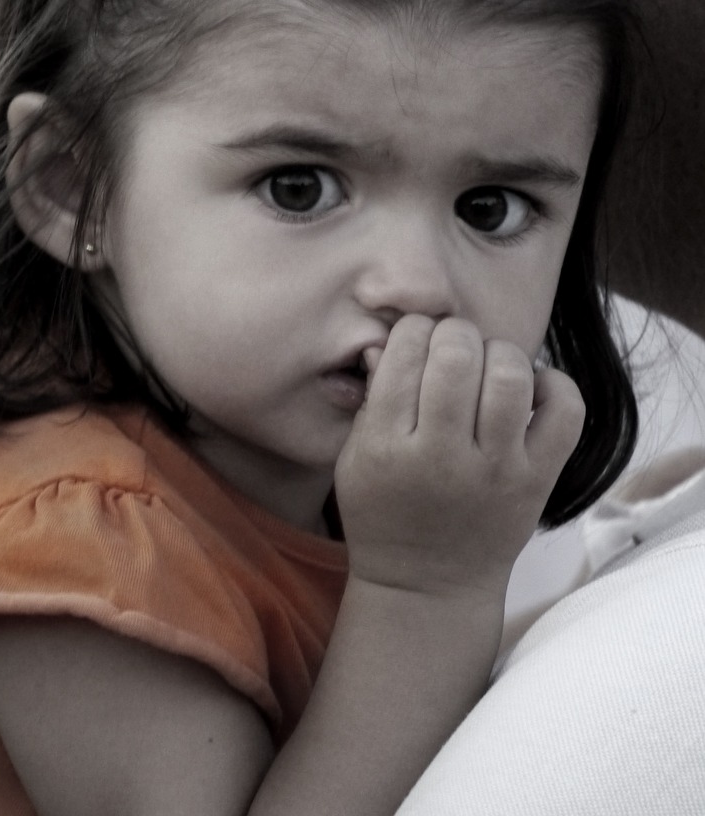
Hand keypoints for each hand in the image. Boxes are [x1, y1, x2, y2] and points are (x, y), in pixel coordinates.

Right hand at [335, 315, 584, 597]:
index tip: (416, 345)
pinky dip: (552, 384)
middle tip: (452, 350)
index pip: (405, 351)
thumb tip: (391, 339)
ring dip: (498, 353)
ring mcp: (496, 470)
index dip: (413, 331)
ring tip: (487, 368)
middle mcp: (442, 456)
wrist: (428, 588)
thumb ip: (371, 398)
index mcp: (387, 446)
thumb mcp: (354, 458)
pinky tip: (528, 391)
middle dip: (454, 334)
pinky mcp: (537, 481)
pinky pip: (565, 411)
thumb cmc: (385, 514)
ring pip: (510, 375)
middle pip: (458, 354)